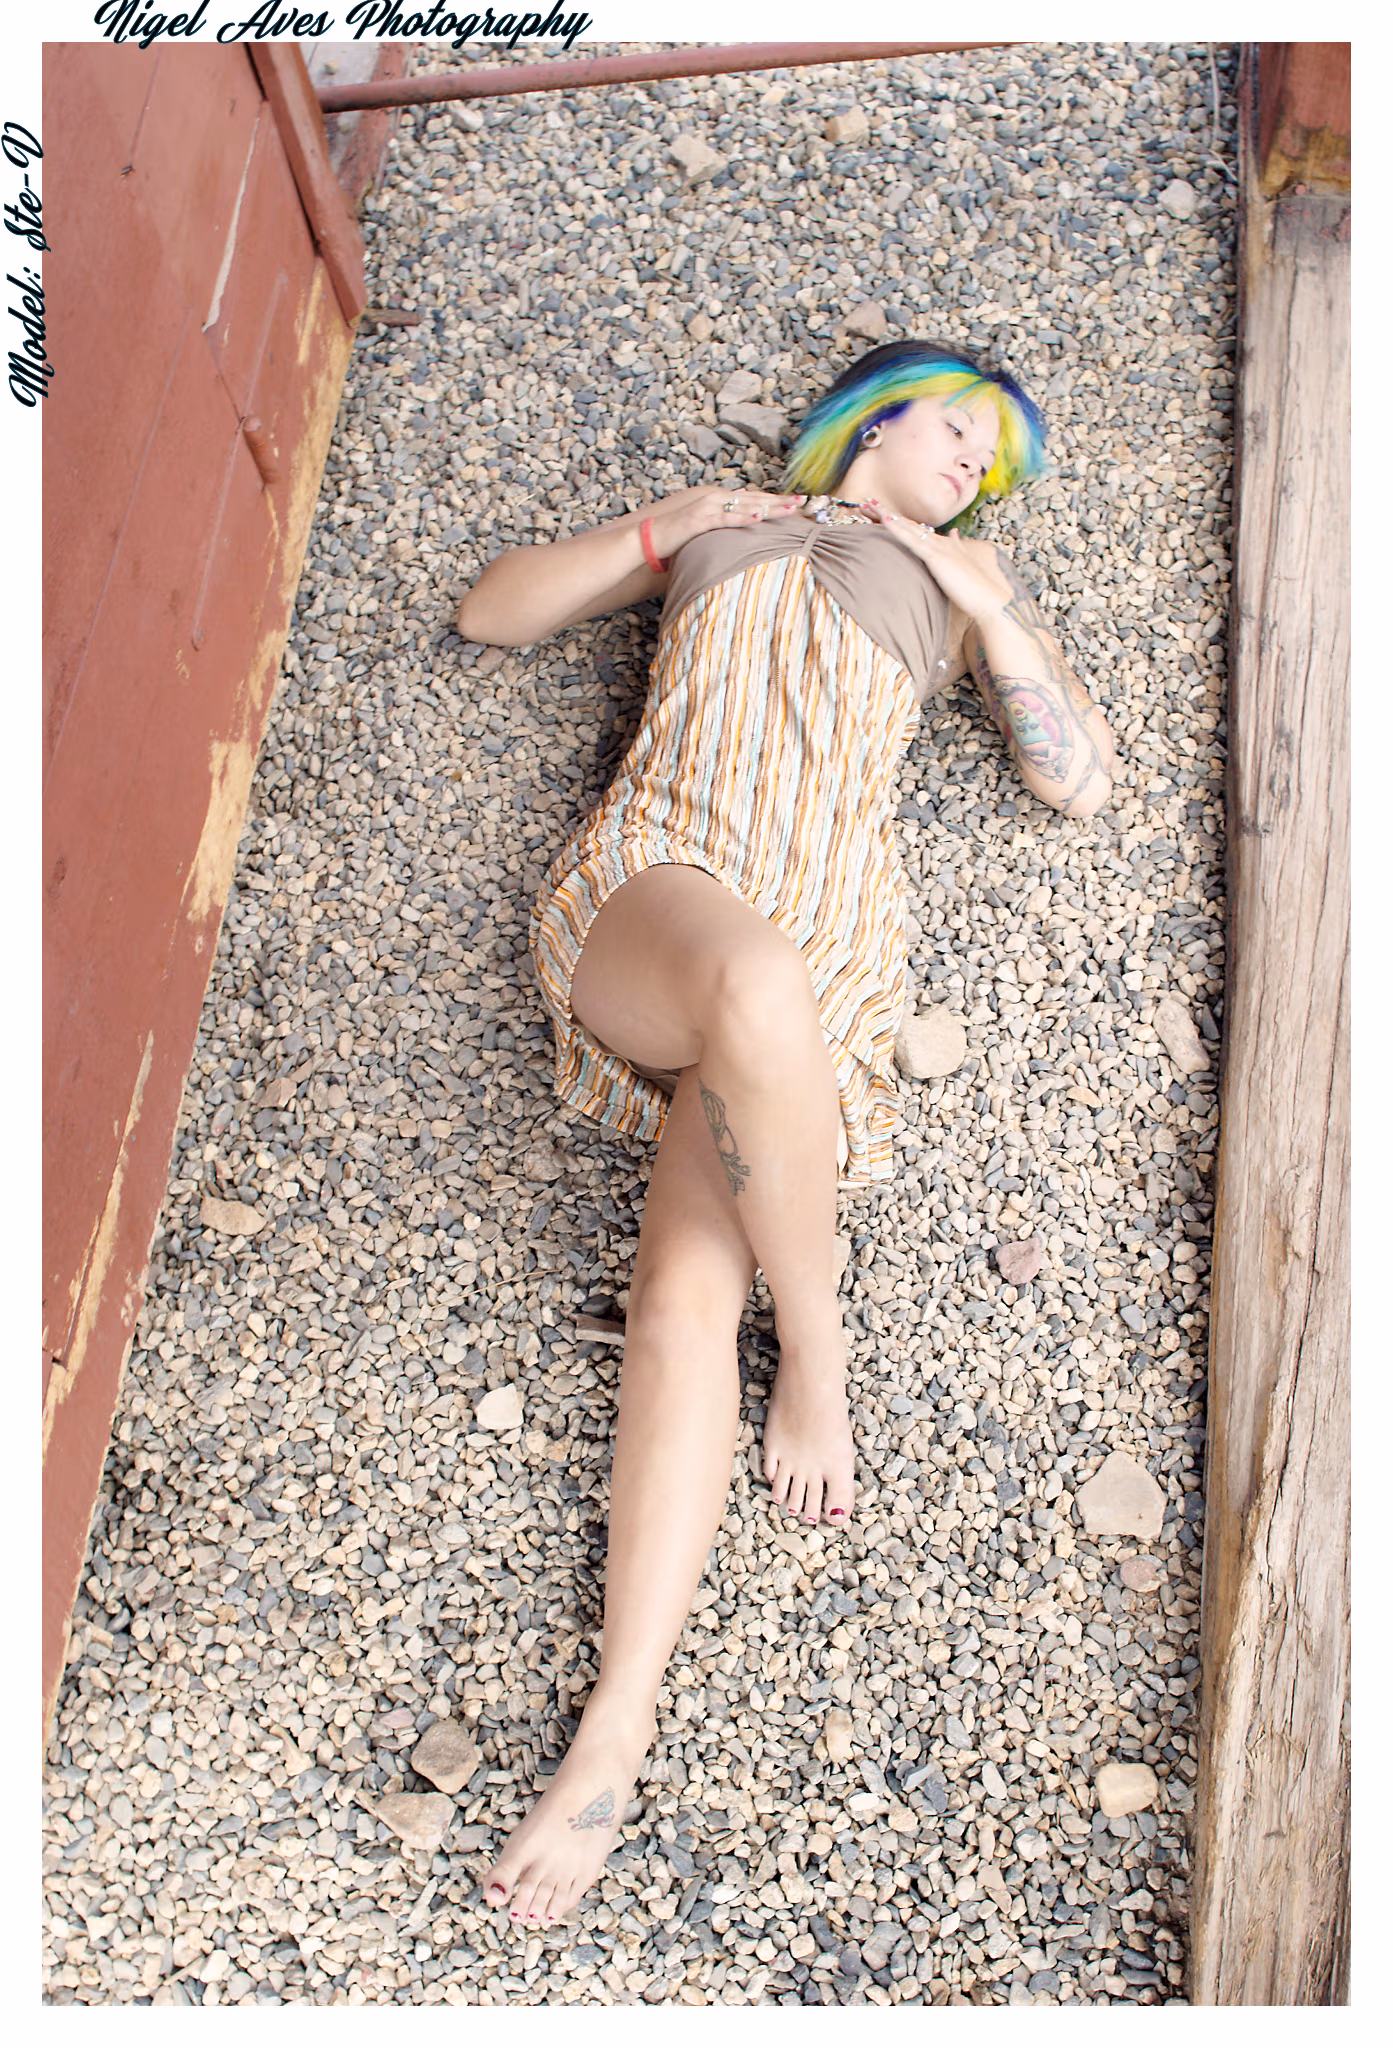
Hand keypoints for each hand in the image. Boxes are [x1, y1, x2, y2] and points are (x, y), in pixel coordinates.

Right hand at [648, 485, 805, 559]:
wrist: (648, 539)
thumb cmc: (676, 540)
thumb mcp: (705, 532)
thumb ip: (723, 530)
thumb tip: (741, 539)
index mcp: (718, 501)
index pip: (752, 499)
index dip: (775, 502)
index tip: (795, 504)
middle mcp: (716, 498)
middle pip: (755, 498)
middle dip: (780, 501)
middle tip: (804, 502)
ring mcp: (708, 506)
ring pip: (746, 505)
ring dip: (770, 506)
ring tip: (791, 508)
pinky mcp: (699, 518)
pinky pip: (726, 517)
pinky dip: (743, 516)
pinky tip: (759, 516)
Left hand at [857, 502, 1012, 622]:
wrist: (989, 599)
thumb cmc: (976, 590)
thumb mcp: (963, 563)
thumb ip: (958, 547)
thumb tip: (954, 533)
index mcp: (944, 545)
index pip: (917, 529)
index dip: (899, 521)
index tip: (882, 513)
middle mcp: (940, 541)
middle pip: (908, 524)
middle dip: (887, 513)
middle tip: (867, 503)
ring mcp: (938, 548)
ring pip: (907, 527)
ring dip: (886, 515)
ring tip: (868, 504)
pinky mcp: (936, 557)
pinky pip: (912, 539)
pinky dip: (897, 528)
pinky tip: (884, 519)